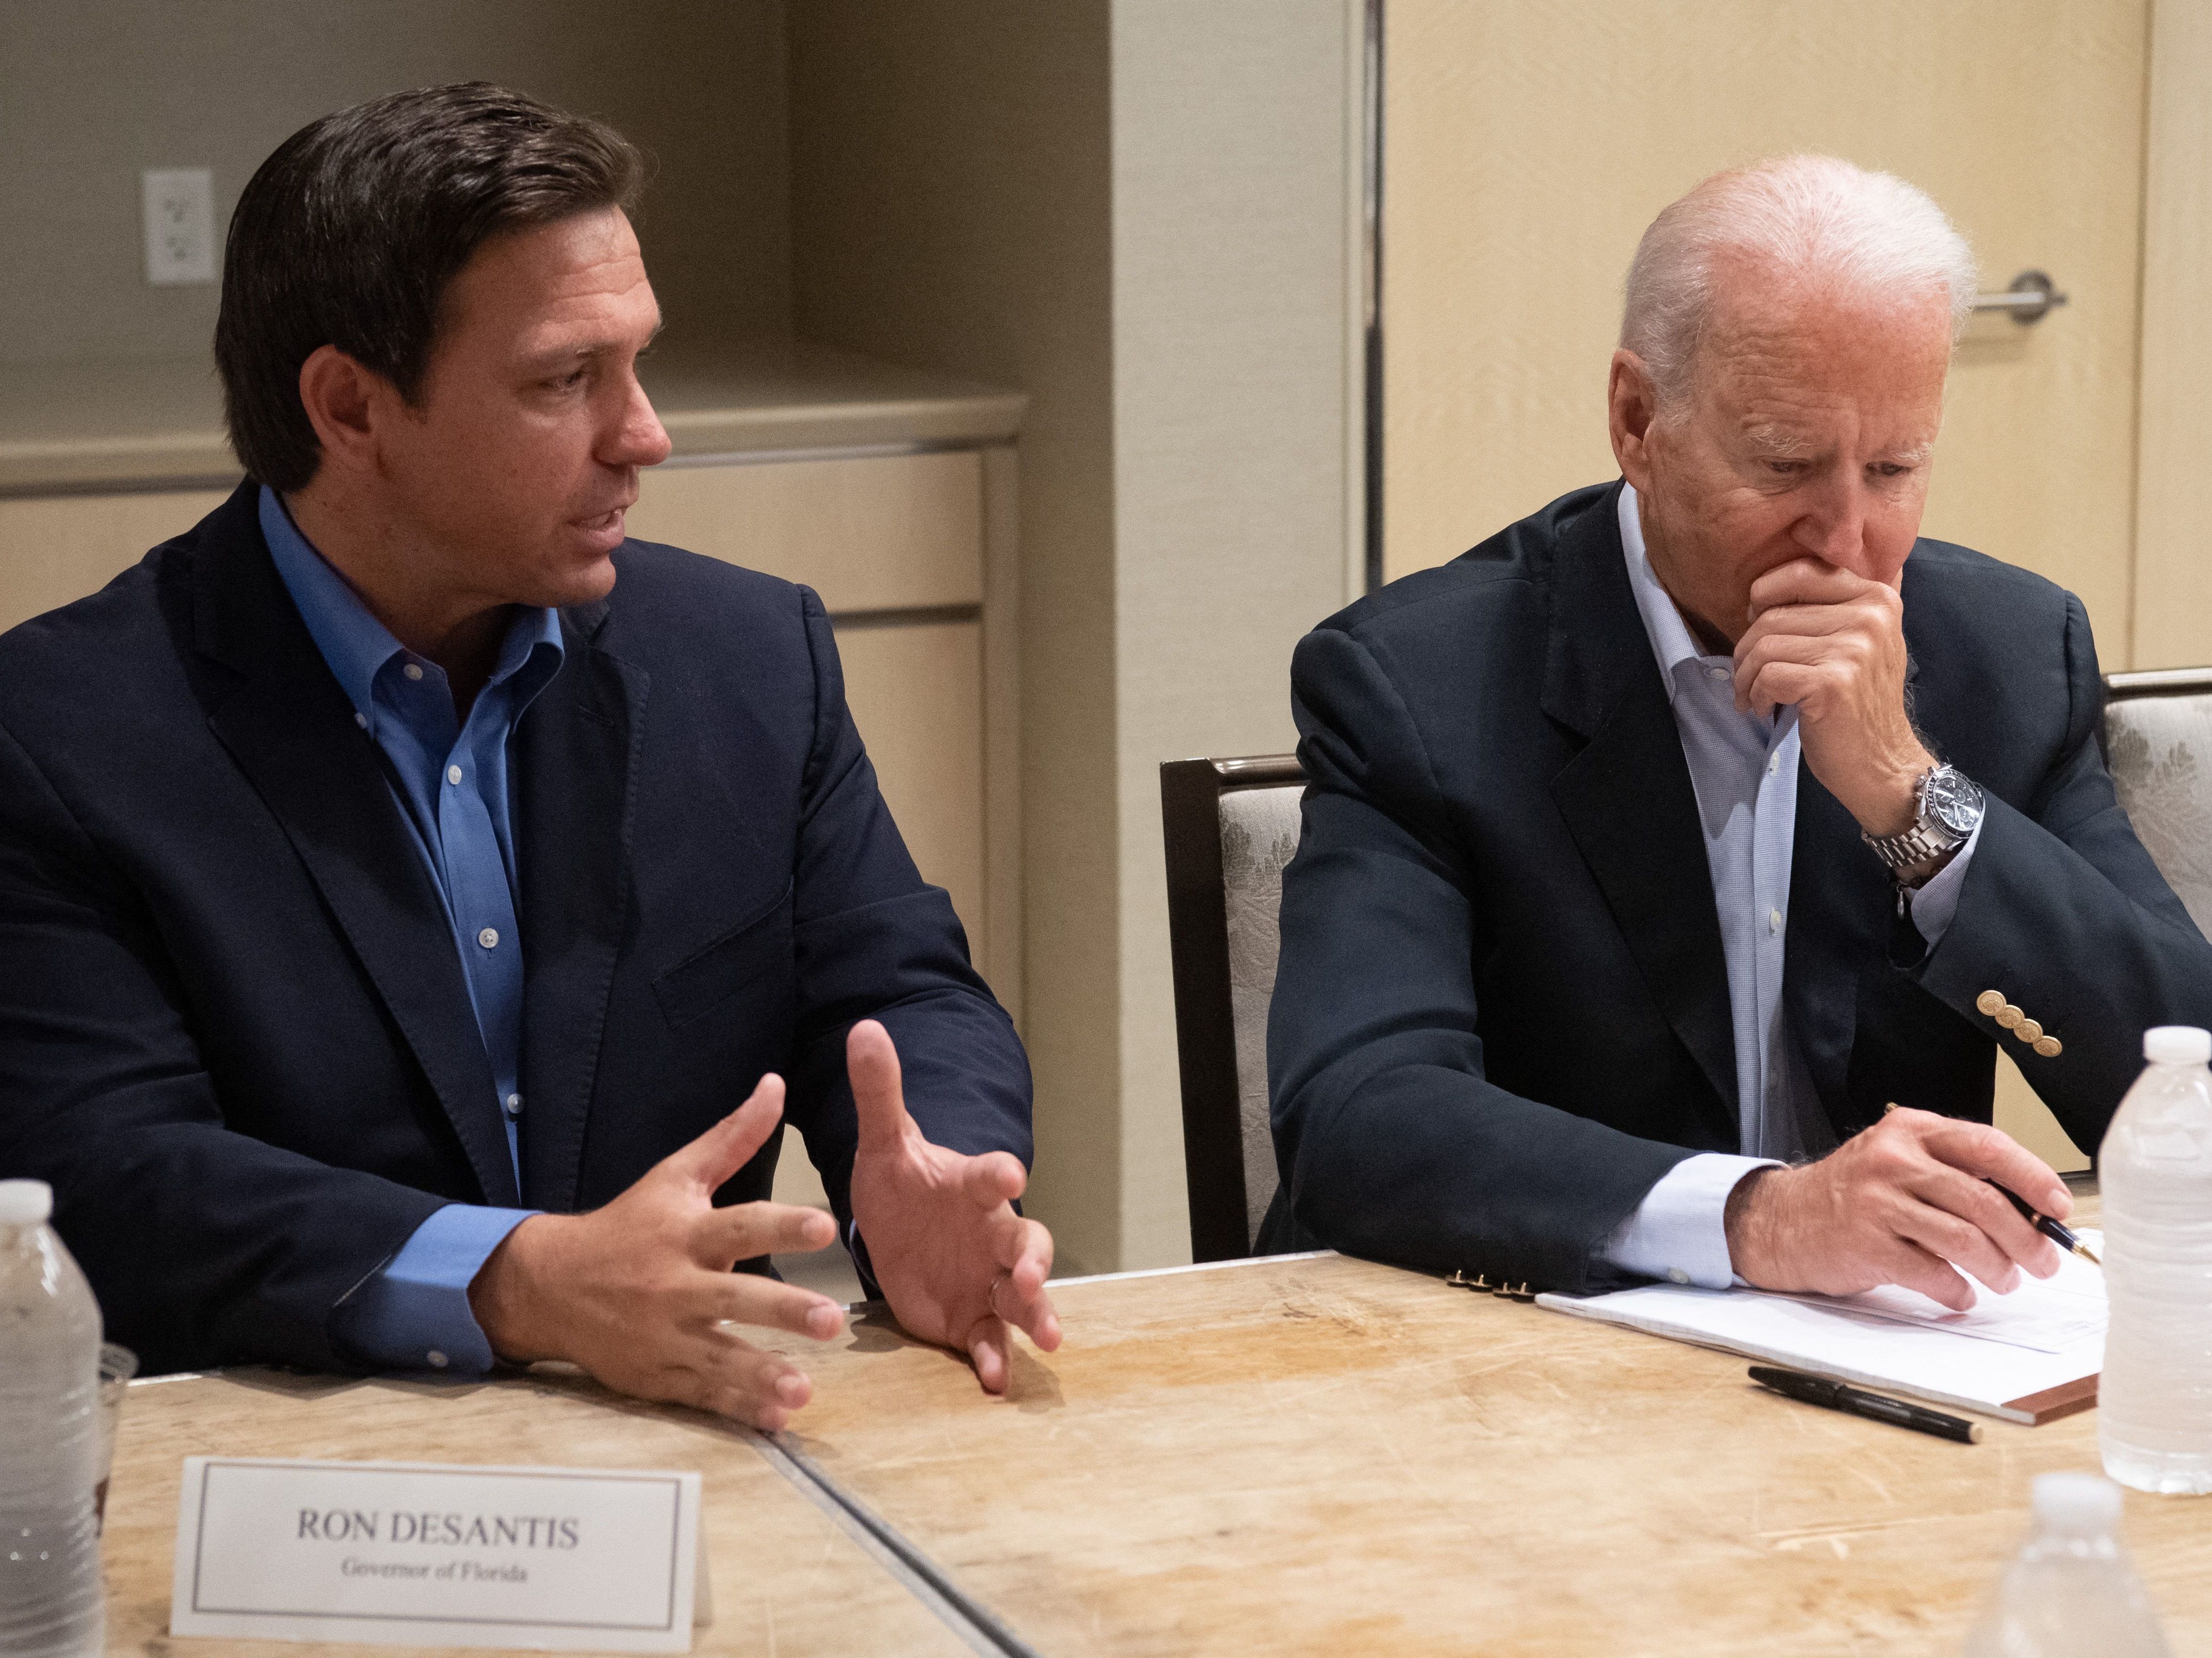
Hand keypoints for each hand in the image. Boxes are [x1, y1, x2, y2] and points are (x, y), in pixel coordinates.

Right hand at [468, 1074, 847, 1429]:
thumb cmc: (628, 1225)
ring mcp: (667, 1337)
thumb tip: (776, 1083)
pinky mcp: (659, 1375)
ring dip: (762, 1376)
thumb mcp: (675, 1176)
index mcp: (686, 1234)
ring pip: (720, 1359)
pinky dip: (738, 1410)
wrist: (552, 1285)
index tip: (825, 1227)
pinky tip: (777, 1420)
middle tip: (832, 1322)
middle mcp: (677, 1287)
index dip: (782, 1226)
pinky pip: (703, 1395)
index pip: (740, 1226)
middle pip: (735, 1300)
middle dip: (783, 1312)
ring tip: (805, 1390)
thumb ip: (733, 1137)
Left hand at [845, 1019, 1061, 1390]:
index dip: (998, 1173)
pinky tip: (996, 1383)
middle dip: (1034, 1261)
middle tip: (1033, 1278)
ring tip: (1046, 1338)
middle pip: (1026, 1244)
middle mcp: (989, 1233)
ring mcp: (985, 1278)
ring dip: (1036, 1314)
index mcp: (969, 1188)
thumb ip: (880, 1091)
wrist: (903, 1227)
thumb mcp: (884, 1141)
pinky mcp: (969, 1317)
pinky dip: (995, 1359)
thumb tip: (865, 1028)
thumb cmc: (904, 1182)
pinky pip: (989, 1340)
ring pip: (1022, 1298)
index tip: (1007, 1172)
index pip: (989, 1176)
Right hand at [1723, 1106, 2070, 1309]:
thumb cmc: (1856, 1194)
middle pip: (1983, 1200)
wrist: (1782, 1219)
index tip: (2060, 1208)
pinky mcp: (1865, 1244)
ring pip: (1963, 1239)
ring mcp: (1876, 1202)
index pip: (1988, 1147)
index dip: (2034, 1179)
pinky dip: (1957, 1291)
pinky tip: (1960, 1294)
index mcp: (1910, 1130)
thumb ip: (1956, 1174)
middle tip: (2043, 1262)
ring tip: (2004, 1280)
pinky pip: (1931, 1273)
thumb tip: (2032, 1213)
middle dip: (2026, 1238)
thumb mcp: (1901, 1162)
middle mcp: (1892, 1160)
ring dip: (1997, 1268)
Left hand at [1734, 557, 1933, 835]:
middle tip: (1747, 676)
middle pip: (1772, 614)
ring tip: (1754, 695)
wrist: (1883, 763)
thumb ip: (1827, 608)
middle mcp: (1871, 615)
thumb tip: (1759, 590)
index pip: (1800, 571)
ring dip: (1745, 676)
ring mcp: (1854, 648)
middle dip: (1746, 649)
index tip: (1756, 623)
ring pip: (1763, 645)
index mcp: (1877, 597)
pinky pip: (1766, 675)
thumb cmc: (1856, 704)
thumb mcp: (1857, 643)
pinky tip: (1763, 709)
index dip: (1763, 596)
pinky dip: (1754, 695)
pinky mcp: (1832, 682)